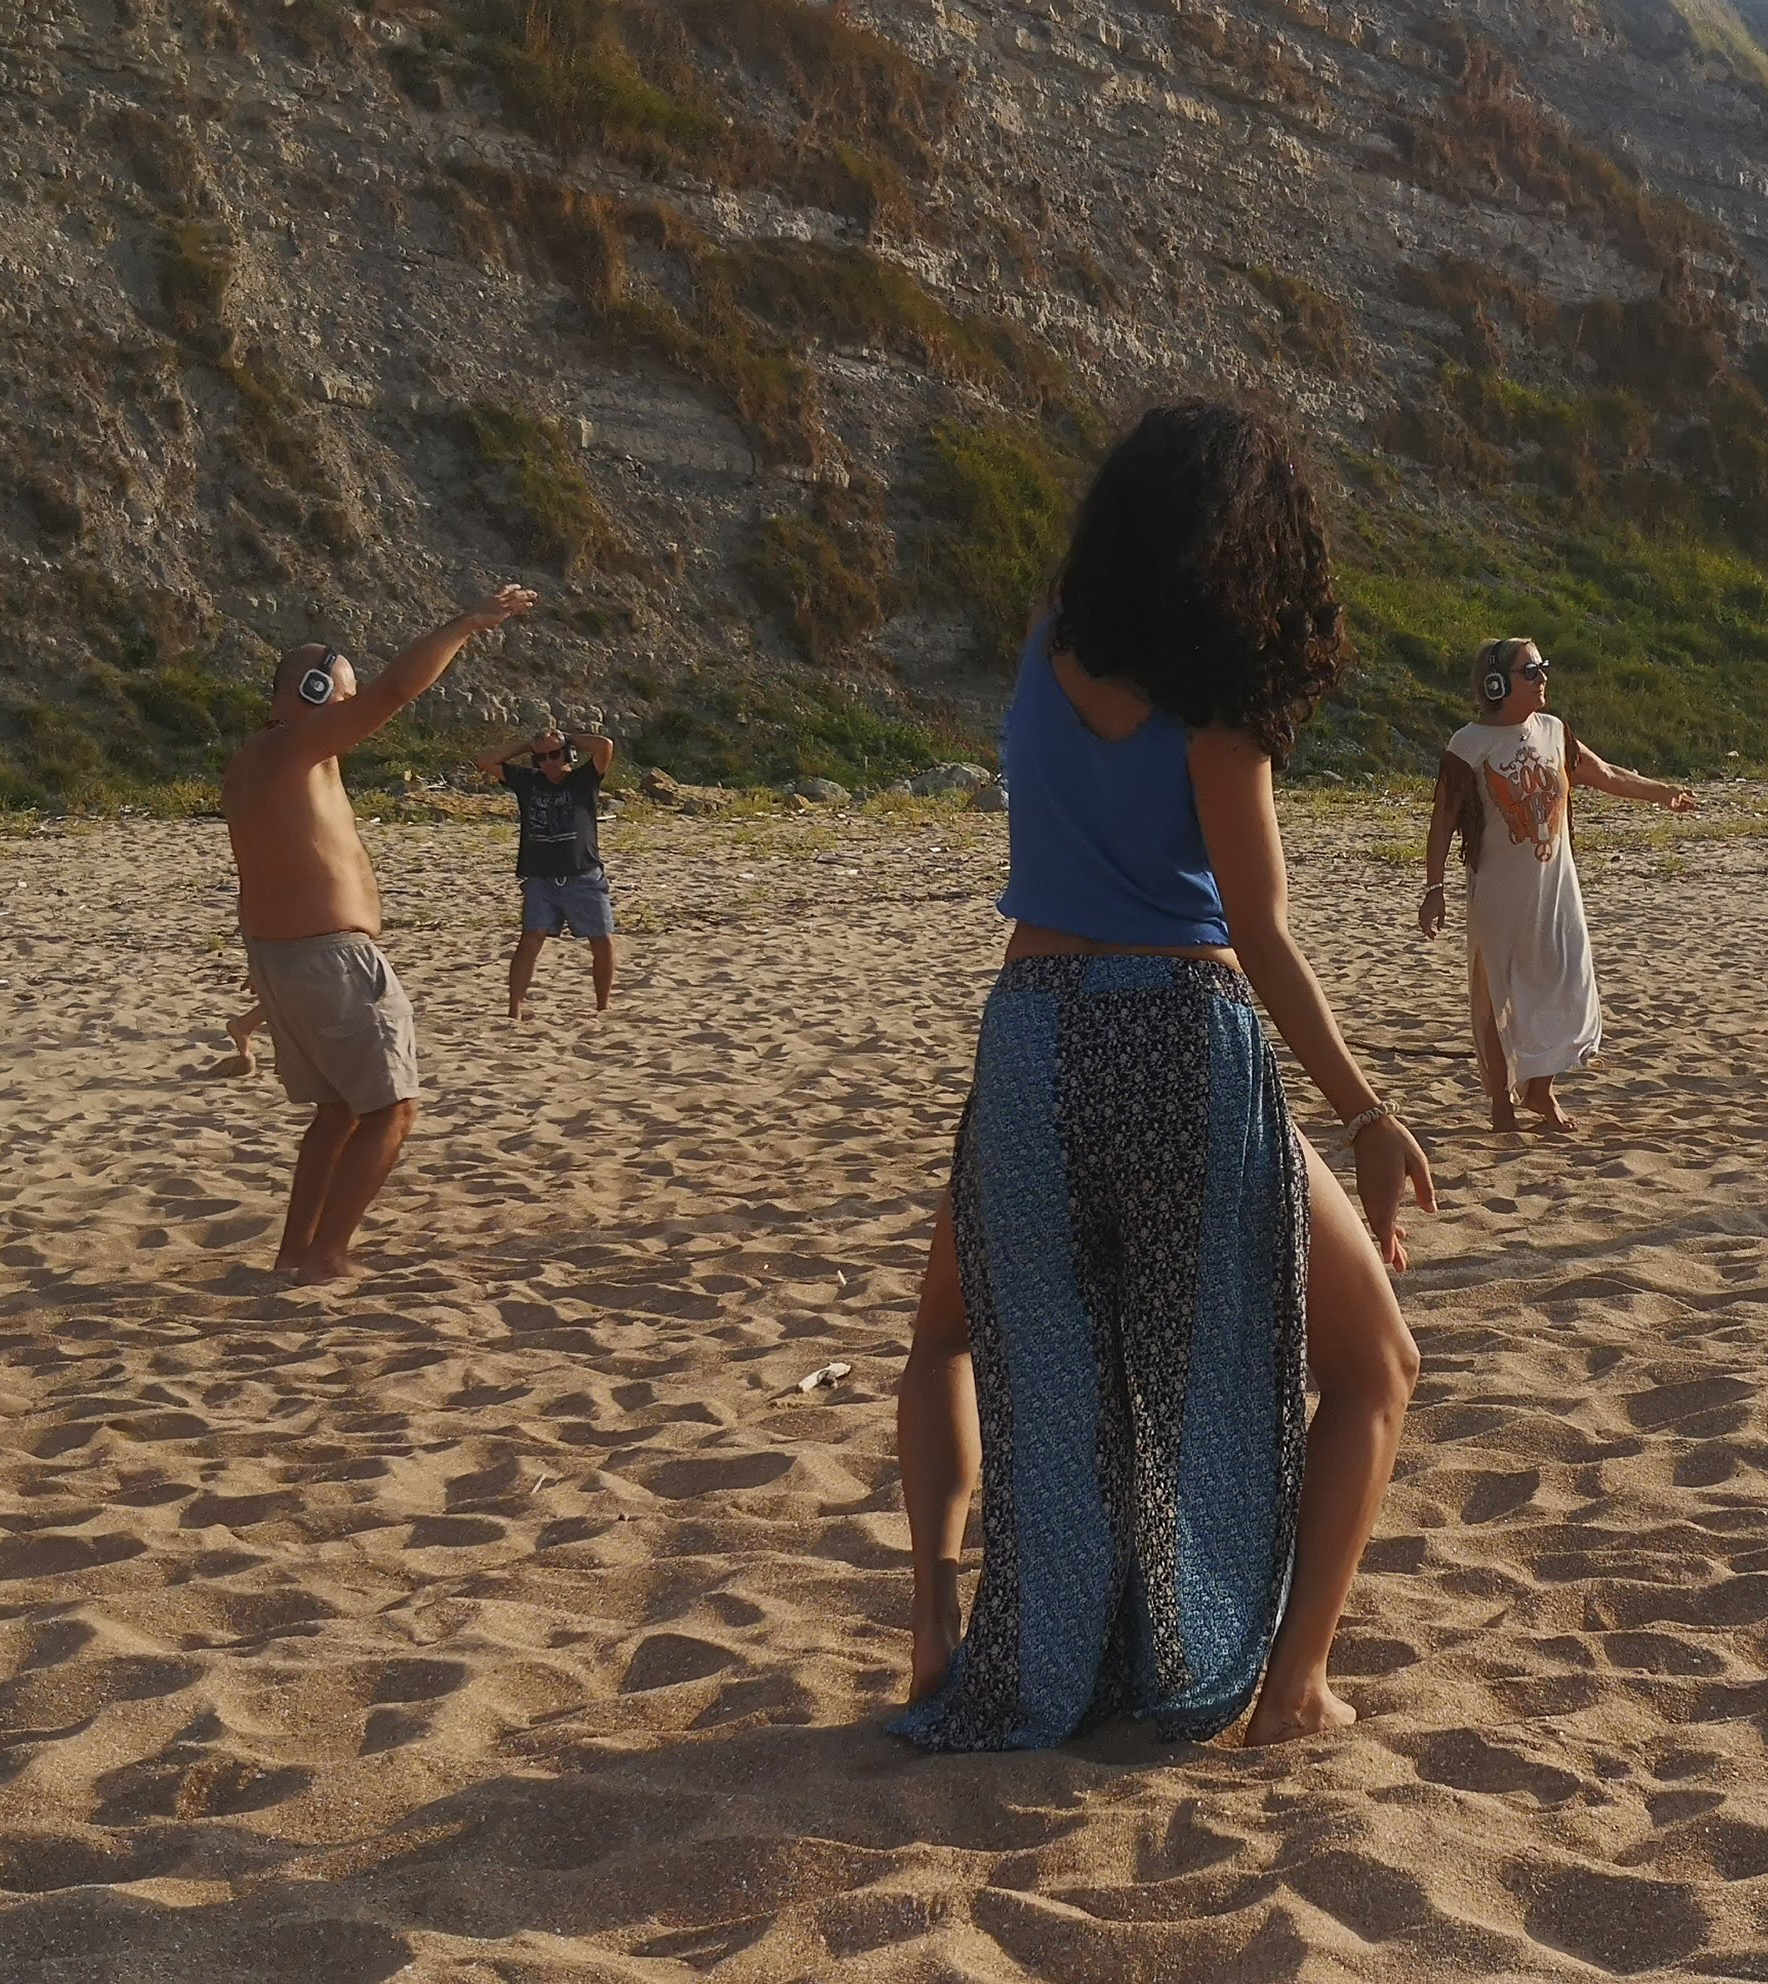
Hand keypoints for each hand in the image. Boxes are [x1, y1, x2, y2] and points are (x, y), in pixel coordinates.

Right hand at [459, 584, 538, 634]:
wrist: (471, 619)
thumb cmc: (472, 620)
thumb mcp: (480, 616)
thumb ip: (487, 617)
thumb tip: (488, 624)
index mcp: (492, 598)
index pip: (503, 590)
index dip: (512, 588)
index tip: (518, 586)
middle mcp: (497, 599)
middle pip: (513, 593)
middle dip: (523, 592)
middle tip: (532, 592)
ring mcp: (501, 605)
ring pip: (516, 598)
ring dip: (526, 596)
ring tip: (535, 595)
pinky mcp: (503, 611)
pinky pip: (516, 607)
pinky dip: (523, 605)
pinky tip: (530, 605)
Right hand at [1353, 1116, 1436, 1272]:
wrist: (1369, 1126)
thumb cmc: (1396, 1141)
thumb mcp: (1418, 1161)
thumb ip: (1425, 1187)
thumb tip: (1431, 1210)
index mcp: (1388, 1191)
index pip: (1385, 1224)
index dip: (1387, 1245)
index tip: (1391, 1262)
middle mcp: (1375, 1196)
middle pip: (1381, 1229)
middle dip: (1391, 1250)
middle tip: (1402, 1269)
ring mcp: (1368, 1193)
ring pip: (1377, 1223)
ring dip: (1388, 1240)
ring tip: (1400, 1258)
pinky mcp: (1367, 1189)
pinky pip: (1375, 1214)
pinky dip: (1385, 1226)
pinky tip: (1397, 1232)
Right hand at [1417, 889, 1445, 938]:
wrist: (1433, 893)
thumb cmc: (1439, 902)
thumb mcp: (1442, 913)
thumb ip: (1441, 922)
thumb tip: (1439, 929)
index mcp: (1428, 917)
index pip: (1427, 929)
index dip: (1430, 934)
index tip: (1434, 938)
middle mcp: (1423, 916)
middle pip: (1423, 927)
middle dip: (1428, 932)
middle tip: (1434, 936)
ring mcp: (1421, 913)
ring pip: (1422, 924)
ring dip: (1426, 928)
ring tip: (1433, 932)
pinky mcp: (1421, 911)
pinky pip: (1421, 920)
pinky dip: (1425, 924)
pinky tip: (1430, 925)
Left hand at [1664, 787, 1695, 813]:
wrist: (1663, 793)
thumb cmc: (1671, 789)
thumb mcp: (1682, 789)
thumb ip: (1689, 792)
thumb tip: (1696, 795)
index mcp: (1679, 793)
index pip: (1687, 797)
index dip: (1692, 798)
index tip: (1696, 799)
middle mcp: (1677, 799)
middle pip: (1686, 803)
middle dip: (1692, 805)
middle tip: (1699, 807)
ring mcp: (1675, 803)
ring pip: (1683, 807)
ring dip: (1689, 808)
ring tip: (1694, 809)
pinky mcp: (1672, 808)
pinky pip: (1679, 810)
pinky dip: (1683, 810)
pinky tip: (1688, 810)